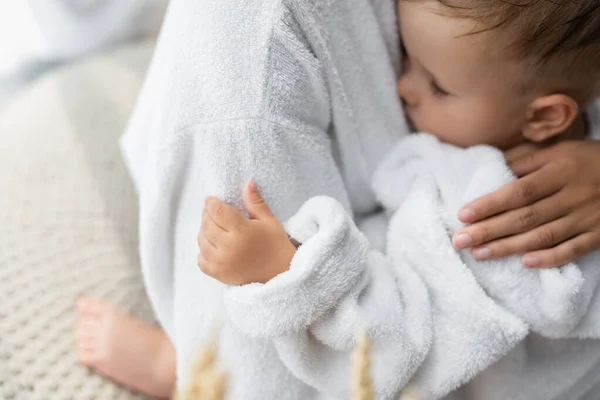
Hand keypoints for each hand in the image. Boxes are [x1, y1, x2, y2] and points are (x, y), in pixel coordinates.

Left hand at [197, 181, 296, 284]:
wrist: (280, 275)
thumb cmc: (276, 245)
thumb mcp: (269, 221)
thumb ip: (255, 202)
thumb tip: (248, 183)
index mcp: (241, 231)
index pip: (217, 211)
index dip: (211, 203)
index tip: (211, 200)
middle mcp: (228, 247)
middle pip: (207, 224)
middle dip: (207, 215)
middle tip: (214, 212)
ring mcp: (221, 262)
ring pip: (201, 240)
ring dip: (204, 231)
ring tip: (214, 228)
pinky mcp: (218, 274)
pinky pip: (200, 259)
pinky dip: (203, 251)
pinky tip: (213, 246)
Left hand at [453, 141, 599, 268]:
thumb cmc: (590, 160)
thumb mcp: (560, 151)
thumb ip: (526, 161)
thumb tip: (491, 170)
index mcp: (561, 172)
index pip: (519, 191)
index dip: (490, 204)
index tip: (463, 215)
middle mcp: (573, 196)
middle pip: (525, 217)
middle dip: (489, 230)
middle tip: (460, 241)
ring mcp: (588, 218)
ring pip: (543, 237)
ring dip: (509, 247)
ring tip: (479, 254)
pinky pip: (573, 250)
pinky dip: (550, 258)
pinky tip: (525, 263)